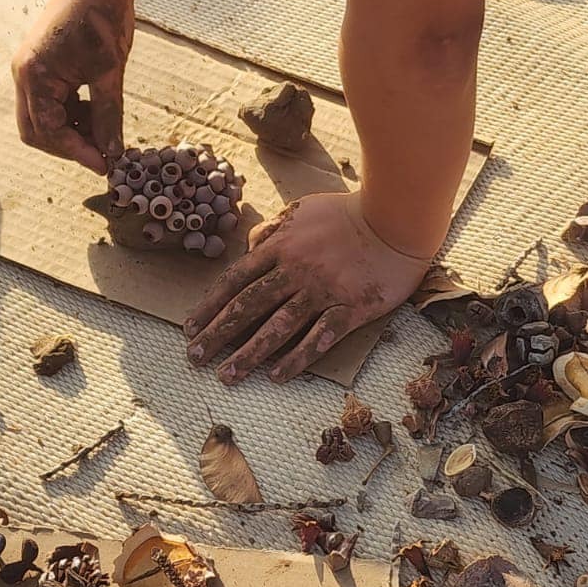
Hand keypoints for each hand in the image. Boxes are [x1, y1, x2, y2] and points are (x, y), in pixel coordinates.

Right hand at [12, 0, 133, 170]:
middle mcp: (24, 75)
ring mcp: (30, 69)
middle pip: (36, 129)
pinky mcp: (41, 64)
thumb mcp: (110, 74)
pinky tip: (96, 112)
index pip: (47, 131)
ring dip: (70, 130)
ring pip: (43, 116)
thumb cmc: (103, 20)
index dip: (76, 152)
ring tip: (105, 133)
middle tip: (103, 154)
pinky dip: (71, 112)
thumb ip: (108, 117)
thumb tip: (112, 153)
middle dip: (68, 145)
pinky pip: (49, 100)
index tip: (105, 165)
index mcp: (34, 77)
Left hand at [184, 190, 430, 382]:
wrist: (397, 218)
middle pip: (248, 306)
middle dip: (218, 333)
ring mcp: (323, 290)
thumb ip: (273, 228)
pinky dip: (297, 358)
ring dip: (249, 353)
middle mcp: (296, 270)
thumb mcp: (302, 210)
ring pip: (278, 327)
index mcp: (281, 246)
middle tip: (195, 357)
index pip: (236, 279)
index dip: (210, 305)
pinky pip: (319, 338)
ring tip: (228, 375)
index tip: (191, 326)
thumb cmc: (349, 212)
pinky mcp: (351, 307)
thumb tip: (250, 246)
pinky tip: (277, 376)